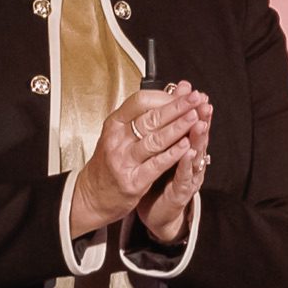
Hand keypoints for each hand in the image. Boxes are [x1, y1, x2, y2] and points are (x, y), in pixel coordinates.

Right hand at [70, 81, 206, 237]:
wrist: (91, 195)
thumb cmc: (110, 162)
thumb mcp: (121, 133)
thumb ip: (147, 113)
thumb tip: (176, 91)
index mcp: (114, 124)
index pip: (140, 101)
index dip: (164, 96)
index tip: (183, 94)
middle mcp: (117, 140)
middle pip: (150, 118)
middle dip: (177, 107)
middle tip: (196, 99)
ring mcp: (123, 161)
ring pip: (155, 140)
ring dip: (178, 128)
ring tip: (195, 117)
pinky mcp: (132, 181)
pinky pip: (156, 165)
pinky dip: (173, 154)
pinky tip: (186, 145)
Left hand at [137, 94, 211, 244]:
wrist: (157, 213)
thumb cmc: (159, 178)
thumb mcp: (163, 150)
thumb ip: (169, 128)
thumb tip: (169, 103)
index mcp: (185, 147)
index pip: (192, 123)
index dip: (192, 108)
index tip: (193, 92)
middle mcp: (191, 160)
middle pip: (198, 135)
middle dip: (201, 117)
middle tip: (204, 102)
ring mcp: (189, 176)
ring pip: (196, 154)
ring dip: (198, 137)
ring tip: (199, 122)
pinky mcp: (182, 193)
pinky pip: (185, 176)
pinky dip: (187, 164)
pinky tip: (189, 152)